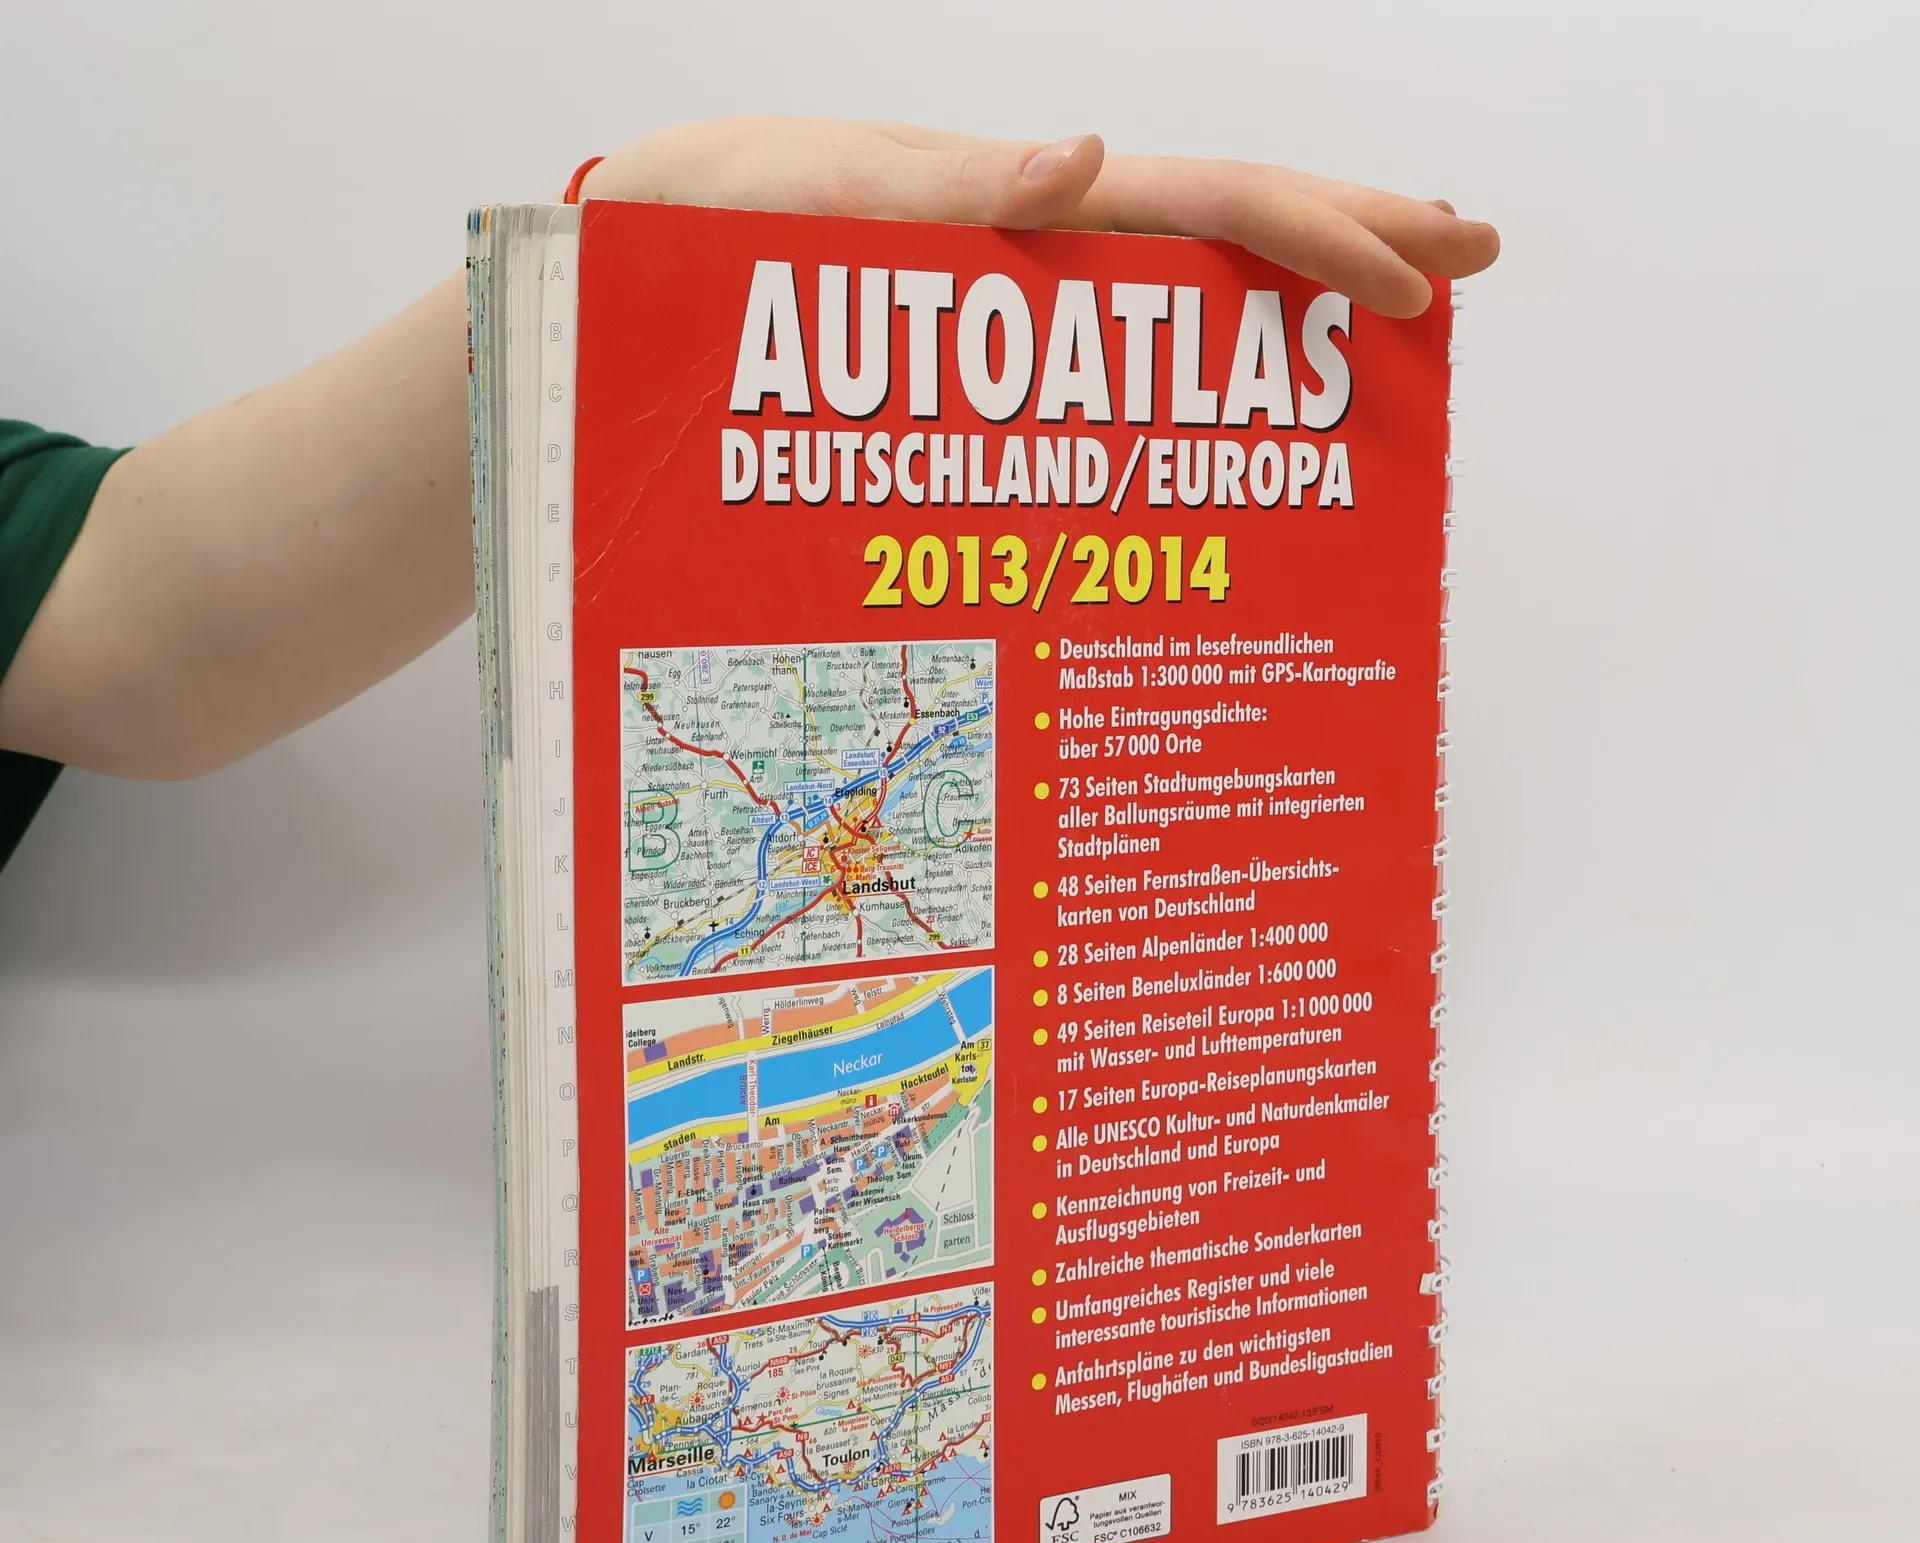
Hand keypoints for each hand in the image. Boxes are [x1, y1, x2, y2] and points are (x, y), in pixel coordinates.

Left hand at [580, 118, 1497, 318]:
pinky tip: (1234, 385)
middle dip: (1359, 236)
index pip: (1218, 205)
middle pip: (1236, 223)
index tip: (1426, 284)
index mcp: (1040, 200)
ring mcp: (1029, 289)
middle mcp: (1052, 240)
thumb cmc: (729, 221)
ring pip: (1190, 283)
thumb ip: (958, 190)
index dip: (1328, 238)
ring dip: (1297, 291)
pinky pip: (1118, 350)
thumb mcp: (838, 201)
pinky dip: (1196, 357)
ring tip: (1391, 312)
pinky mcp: (990, 344)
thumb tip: (1092, 153)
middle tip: (1475, 259)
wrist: (652, 261)